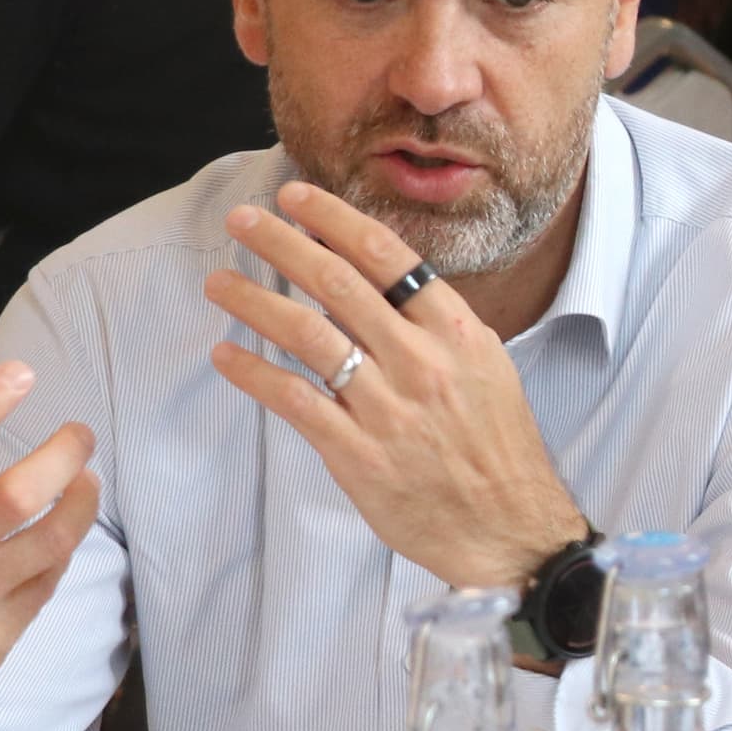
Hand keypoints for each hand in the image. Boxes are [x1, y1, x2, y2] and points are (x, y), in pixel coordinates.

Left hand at [204, 182, 587, 591]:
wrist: (511, 531)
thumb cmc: (500, 453)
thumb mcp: (489, 372)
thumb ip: (439, 330)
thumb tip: (387, 289)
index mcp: (457, 334)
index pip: (389, 258)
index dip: (335, 221)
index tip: (296, 198)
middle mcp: (422, 363)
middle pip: (339, 284)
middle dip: (283, 245)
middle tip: (242, 221)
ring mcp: (388, 409)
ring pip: (308, 336)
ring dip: (254, 302)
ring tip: (219, 283)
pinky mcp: (358, 454)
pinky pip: (294, 401)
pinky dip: (254, 374)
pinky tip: (227, 355)